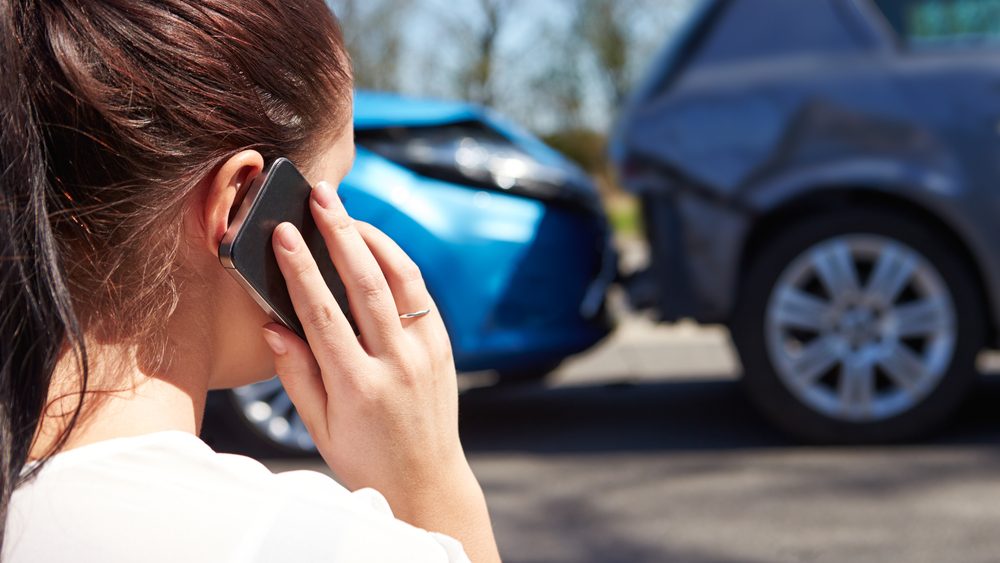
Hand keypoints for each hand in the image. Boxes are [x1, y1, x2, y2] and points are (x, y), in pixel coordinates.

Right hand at [259, 181, 498, 561]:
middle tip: (321, 196)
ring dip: (372, 238)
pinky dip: (397, 263)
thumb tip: (273, 325)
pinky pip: (419, 294)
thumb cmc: (364, 457)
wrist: (426, 480)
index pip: (323, 314)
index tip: (283, 233)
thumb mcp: (320, 428)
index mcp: (358, 387)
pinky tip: (375, 245)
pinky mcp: (443, 347)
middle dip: (339, 233)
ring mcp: (426, 353)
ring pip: (401, 280)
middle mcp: (396, 364)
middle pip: (366, 283)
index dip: (301, 269)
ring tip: (346, 211)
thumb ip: (296, 375)